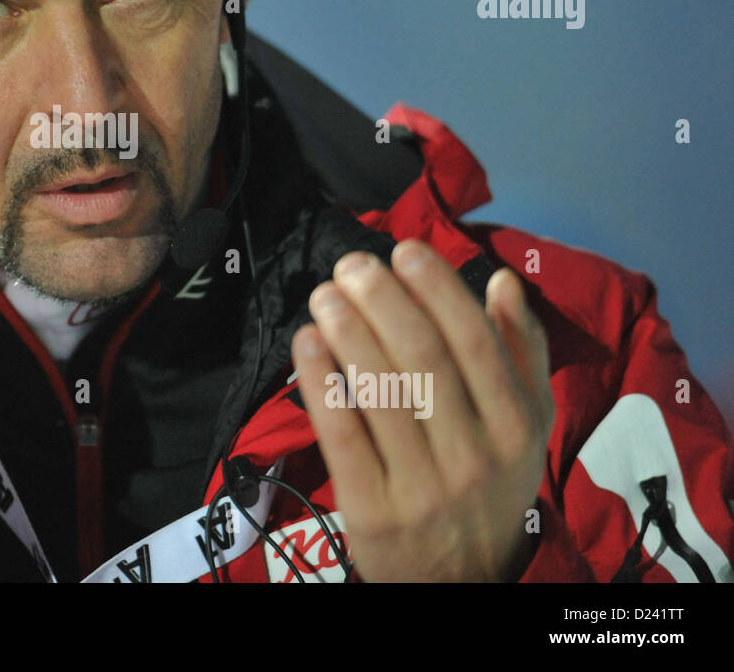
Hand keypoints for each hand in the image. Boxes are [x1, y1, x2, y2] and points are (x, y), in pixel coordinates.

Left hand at [290, 240, 554, 580]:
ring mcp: (422, 485)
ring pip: (379, 392)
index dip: (437, 289)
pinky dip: (321, 383)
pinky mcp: (372, 509)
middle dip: (382, 301)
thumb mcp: (526, 425)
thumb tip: (505, 282)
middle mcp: (474, 454)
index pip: (475, 342)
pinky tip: (306, 344)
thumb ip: (520, 353)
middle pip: (422, 359)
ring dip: (347, 332)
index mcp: (517, 426)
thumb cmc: (489, 484)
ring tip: (325, 294)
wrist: (463, 582)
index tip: (404, 250)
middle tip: (351, 265)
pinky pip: (341, 434)